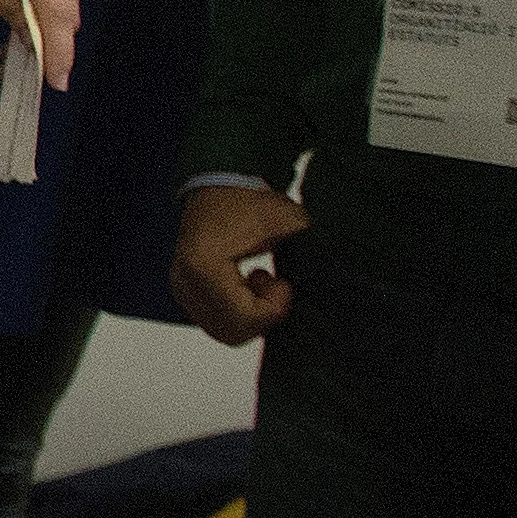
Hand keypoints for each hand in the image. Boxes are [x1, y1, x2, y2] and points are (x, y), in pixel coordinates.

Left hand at [0, 0, 80, 88]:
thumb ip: (8, 9)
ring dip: (44, 34)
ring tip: (9, 53)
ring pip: (64, 10)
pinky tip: (20, 33)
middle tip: (20, 74)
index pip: (56, 10)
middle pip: (65, 13)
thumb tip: (35, 44)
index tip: (56, 83)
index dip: (57, 49)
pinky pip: (58, 0)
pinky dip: (42, 19)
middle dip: (49, 46)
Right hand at [170, 181, 308, 342]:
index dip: (274, 308)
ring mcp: (181, 288)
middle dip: (263, 316)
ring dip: (251, 316)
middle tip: (275, 285)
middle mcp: (184, 281)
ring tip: (259, 284)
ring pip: (224, 332)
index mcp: (204, 264)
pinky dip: (238, 313)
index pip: (243, 316)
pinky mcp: (184, 292)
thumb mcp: (291, 224)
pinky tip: (246, 286)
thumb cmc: (252, 203)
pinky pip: (215, 322)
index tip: (284, 282)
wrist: (218, 186)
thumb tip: (337, 284)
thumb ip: (312, 256)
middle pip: (232, 331)